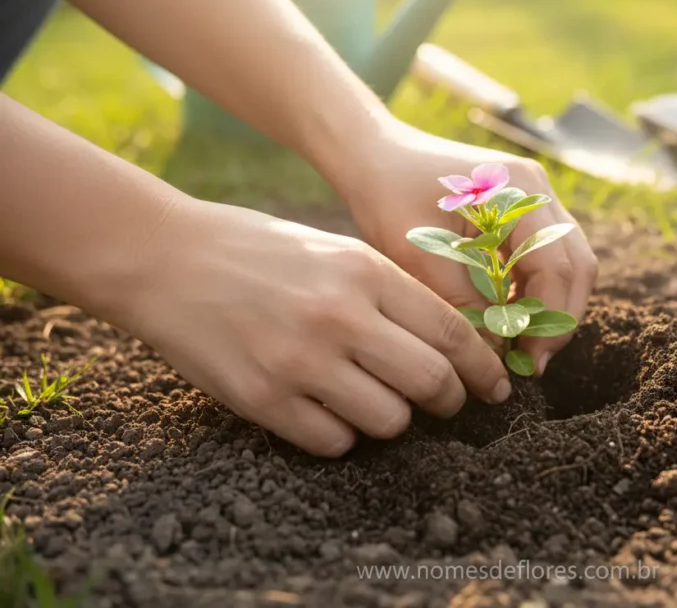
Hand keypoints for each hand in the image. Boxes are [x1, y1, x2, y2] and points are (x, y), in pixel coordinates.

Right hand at [123, 198, 510, 456]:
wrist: (165, 257)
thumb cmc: (260, 251)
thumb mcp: (337, 250)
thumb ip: (393, 292)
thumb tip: (453, 345)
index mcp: (364, 271)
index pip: (451, 331)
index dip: (482, 367)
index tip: (495, 385)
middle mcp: (339, 316)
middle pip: (431, 381)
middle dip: (451, 401)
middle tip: (447, 404)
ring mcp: (299, 360)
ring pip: (389, 421)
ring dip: (394, 419)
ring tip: (377, 402)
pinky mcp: (261, 398)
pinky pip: (333, 441)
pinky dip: (342, 435)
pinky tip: (328, 411)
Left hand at [339, 124, 598, 376]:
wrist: (373, 158)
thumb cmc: (388, 200)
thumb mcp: (422, 258)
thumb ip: (466, 306)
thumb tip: (499, 358)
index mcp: (516, 192)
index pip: (559, 268)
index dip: (549, 321)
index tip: (527, 363)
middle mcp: (536, 189)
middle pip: (578, 265)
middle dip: (558, 319)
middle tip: (530, 362)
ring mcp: (534, 196)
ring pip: (569, 262)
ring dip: (550, 306)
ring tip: (519, 344)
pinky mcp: (524, 208)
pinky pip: (549, 255)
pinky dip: (536, 290)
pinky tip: (509, 315)